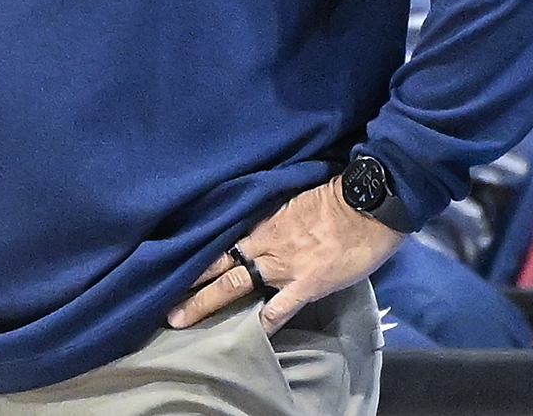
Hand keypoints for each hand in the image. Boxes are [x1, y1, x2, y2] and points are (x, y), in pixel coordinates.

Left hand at [169, 178, 403, 331]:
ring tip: (183, 320)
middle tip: (166, 304)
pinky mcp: (306, 284)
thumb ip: (273, 216)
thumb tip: (262, 224)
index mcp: (261, 221)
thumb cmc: (335, 196)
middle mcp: (264, 243)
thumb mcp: (294, 198)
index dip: (196, 255)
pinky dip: (264, 324)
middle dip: (190, 285)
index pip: (220, 240)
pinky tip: (251, 337)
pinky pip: (279, 309)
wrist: (367, 204)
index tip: (171, 264)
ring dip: (207, 303)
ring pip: (236, 285)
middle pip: (218, 265)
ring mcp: (283, 266)